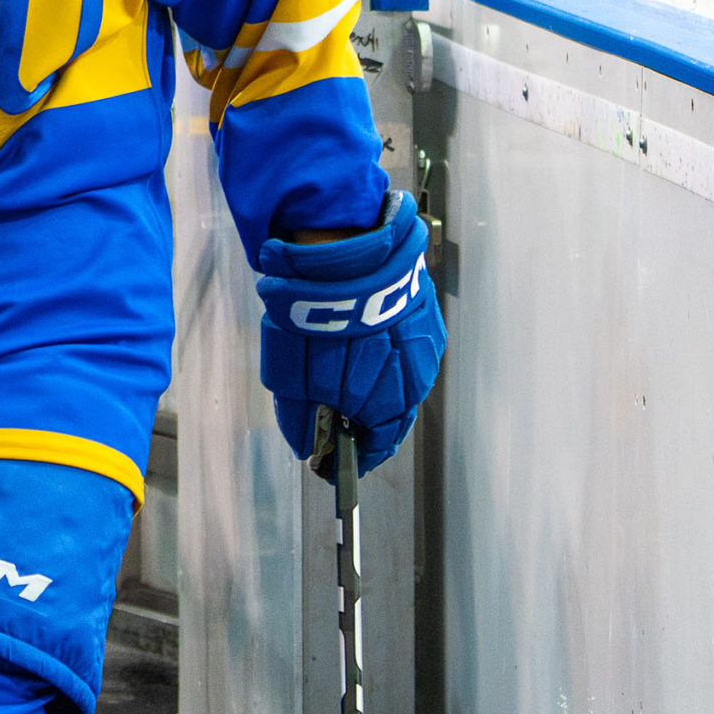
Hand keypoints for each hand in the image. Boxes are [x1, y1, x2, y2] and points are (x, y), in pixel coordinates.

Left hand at [255, 192, 443, 475]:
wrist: (338, 251)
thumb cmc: (311, 318)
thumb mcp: (289, 377)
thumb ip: (301, 420)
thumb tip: (308, 449)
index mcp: (388, 399)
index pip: (378, 444)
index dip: (357, 455)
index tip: (335, 462)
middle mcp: (415, 377)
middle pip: (394, 414)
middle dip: (367, 421)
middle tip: (339, 420)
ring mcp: (423, 343)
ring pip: (404, 380)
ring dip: (380, 385)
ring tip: (349, 378)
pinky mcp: (424, 313)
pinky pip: (408, 346)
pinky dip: (388, 353)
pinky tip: (365, 343)